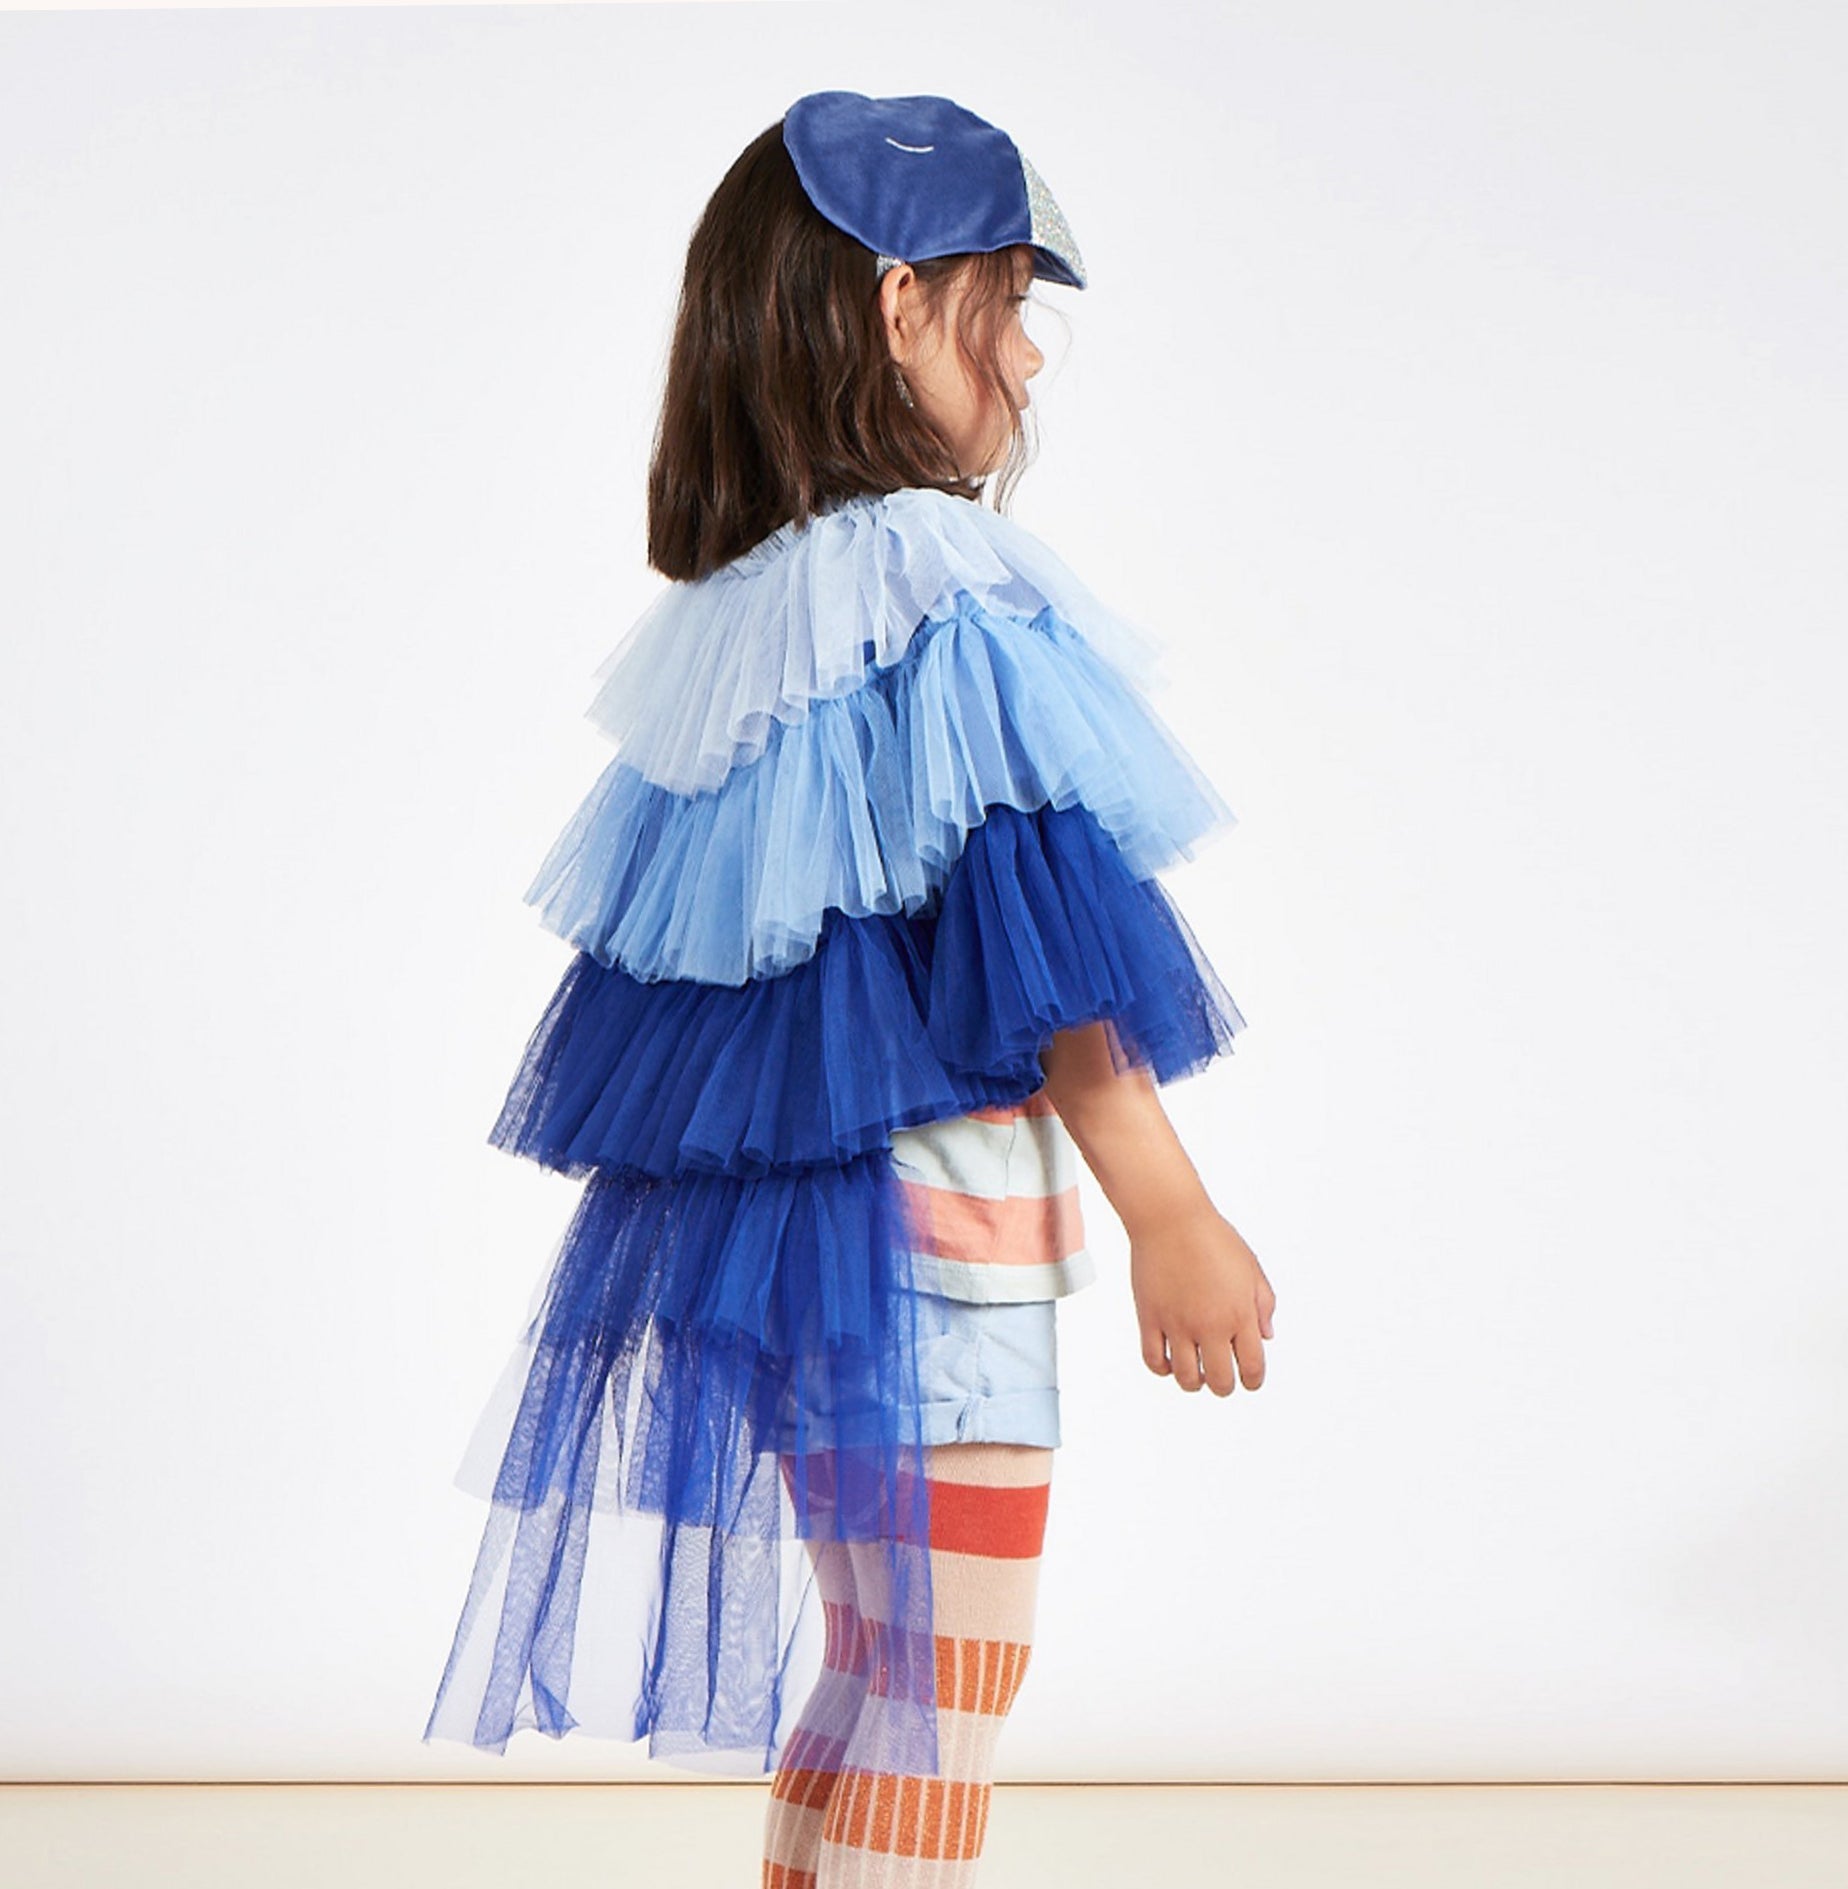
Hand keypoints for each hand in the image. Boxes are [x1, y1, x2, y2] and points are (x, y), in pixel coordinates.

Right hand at [1128, 1204, 1275, 1395]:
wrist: (1171, 1218)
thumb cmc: (1213, 1237)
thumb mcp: (1251, 1268)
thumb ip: (1263, 1305)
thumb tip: (1265, 1338)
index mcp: (1240, 1314)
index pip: (1252, 1368)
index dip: (1253, 1381)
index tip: (1250, 1380)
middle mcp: (1210, 1325)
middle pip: (1220, 1382)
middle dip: (1224, 1386)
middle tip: (1222, 1378)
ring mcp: (1177, 1324)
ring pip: (1186, 1379)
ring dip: (1194, 1382)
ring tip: (1195, 1371)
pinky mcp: (1150, 1318)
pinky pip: (1154, 1361)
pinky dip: (1163, 1369)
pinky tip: (1170, 1361)